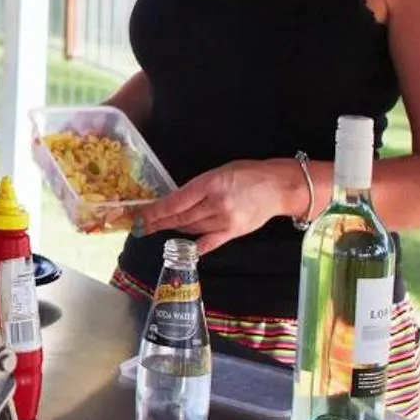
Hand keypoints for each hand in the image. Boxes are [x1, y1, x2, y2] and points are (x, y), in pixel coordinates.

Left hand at [135, 160, 305, 255]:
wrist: (278, 186)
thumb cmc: (248, 173)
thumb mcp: (218, 172)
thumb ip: (197, 187)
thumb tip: (176, 200)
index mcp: (210, 184)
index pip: (175, 202)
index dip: (155, 211)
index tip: (140, 215)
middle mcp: (215, 204)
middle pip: (180, 217)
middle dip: (158, 222)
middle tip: (141, 225)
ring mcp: (225, 221)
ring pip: (191, 229)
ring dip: (174, 228)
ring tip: (161, 226)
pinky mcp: (234, 233)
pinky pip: (209, 243)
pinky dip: (194, 246)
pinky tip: (179, 248)